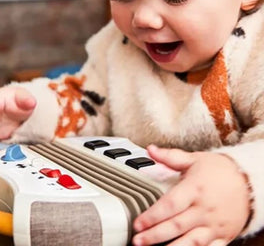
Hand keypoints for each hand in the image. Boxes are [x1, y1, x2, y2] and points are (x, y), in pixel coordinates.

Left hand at [132, 145, 249, 245]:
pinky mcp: (223, 236)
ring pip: (191, 242)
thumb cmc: (219, 170)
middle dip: (154, 235)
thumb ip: (170, 157)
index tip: (137, 223)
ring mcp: (214, 224)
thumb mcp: (194, 159)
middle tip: (138, 240)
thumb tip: (150, 149)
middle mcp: (204, 209)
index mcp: (194, 189)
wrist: (248, 181)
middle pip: (176, 225)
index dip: (152, 216)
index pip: (170, 205)